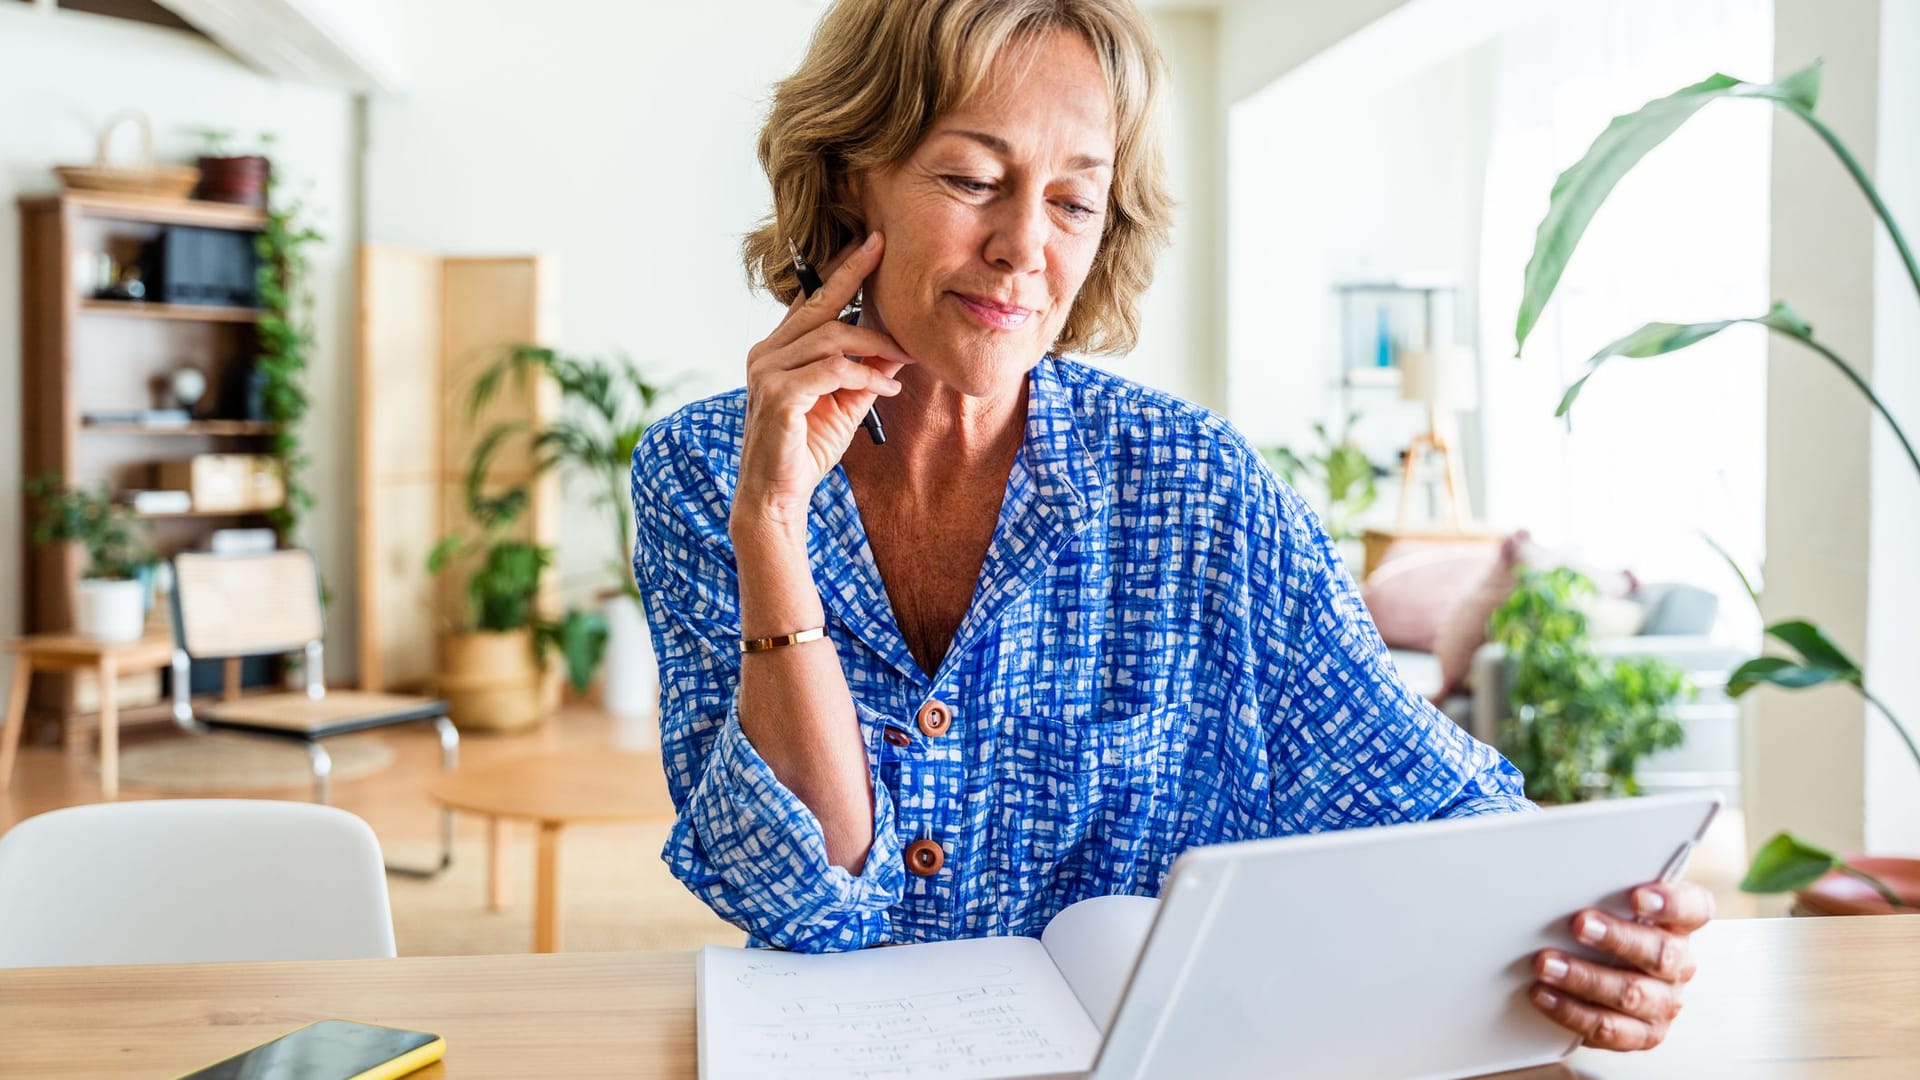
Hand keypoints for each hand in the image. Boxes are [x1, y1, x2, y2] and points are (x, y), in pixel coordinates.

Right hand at [734, 232, 912, 536]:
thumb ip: (864, 372)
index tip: (871, 243)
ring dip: (874, 347)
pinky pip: (831, 370)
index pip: (810, 301)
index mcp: (777, 350)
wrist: (778, 496)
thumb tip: (897, 346)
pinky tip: (885, 386)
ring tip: (902, 361)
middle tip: (886, 251)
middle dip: (852, 273)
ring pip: (830, 338)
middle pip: (819, 306)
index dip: (840, 271)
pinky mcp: (777, 395)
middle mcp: (766, 353)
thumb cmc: (806, 449)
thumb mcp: (844, 404)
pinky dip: (864, 375)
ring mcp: (767, 372)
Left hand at [1529, 881, 1713, 1051]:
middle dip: (1617, 938)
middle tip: (1579, 924)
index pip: (1694, 909)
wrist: (1599, 974)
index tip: (1637, 897)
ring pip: (1631, 994)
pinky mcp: (1642, 1034)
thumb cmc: (1605, 925)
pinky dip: (1572, 1012)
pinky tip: (1543, 994)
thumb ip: (1604, 888)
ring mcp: (1664, 1002)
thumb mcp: (1610, 902)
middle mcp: (1678, 964)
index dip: (1670, 904)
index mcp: (1680, 924)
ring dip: (1585, 978)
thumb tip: (1561, 867)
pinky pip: (1609, 1028)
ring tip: (1547, 964)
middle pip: (1660, 953)